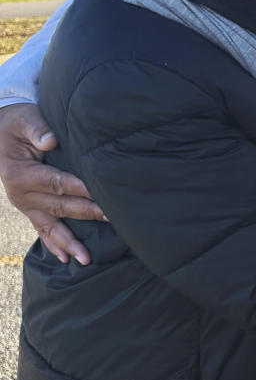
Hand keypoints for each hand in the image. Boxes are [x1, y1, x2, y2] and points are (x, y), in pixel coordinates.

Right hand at [0, 102, 104, 264]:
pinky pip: (41, 230)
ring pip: (50, 226)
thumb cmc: (18, 124)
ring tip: (86, 259)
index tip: (102, 195)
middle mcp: (21, 194)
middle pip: (59, 206)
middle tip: (112, 219)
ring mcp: (24, 205)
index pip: (56, 183)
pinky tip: (65, 259)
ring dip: (69, 243)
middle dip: (87, 213)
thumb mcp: (25, 120)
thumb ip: (38, 129)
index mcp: (20, 174)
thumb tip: (51, 141)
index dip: (80, 188)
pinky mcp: (29, 209)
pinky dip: (53, 245)